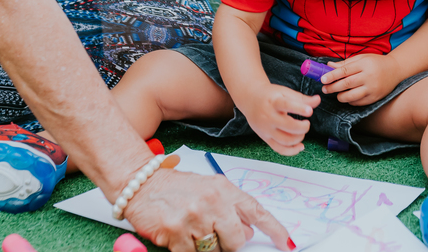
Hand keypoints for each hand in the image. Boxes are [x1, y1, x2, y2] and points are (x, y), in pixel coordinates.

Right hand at [123, 167, 292, 251]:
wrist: (141, 183)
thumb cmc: (176, 187)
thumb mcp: (209, 188)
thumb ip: (231, 208)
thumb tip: (249, 231)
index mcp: (224, 189)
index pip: (256, 212)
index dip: (274, 229)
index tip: (286, 243)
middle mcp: (212, 202)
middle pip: (236, 241)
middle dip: (228, 244)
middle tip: (213, 235)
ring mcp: (193, 217)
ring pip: (213, 251)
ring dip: (205, 248)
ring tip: (192, 231)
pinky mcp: (175, 232)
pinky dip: (187, 251)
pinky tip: (179, 237)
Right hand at [239, 83, 319, 155]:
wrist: (250, 99)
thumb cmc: (270, 95)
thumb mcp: (284, 92)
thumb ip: (301, 98)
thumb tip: (318, 100)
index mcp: (273, 102)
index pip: (286, 105)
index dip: (299, 108)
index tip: (309, 111)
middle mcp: (268, 117)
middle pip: (288, 126)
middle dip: (302, 127)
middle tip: (307, 123)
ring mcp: (266, 129)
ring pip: (285, 140)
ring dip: (299, 138)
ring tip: (302, 131)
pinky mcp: (265, 138)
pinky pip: (279, 149)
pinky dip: (292, 151)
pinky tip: (300, 146)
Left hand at [320, 54, 399, 105]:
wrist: (396, 70)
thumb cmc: (376, 62)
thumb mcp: (362, 58)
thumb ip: (345, 63)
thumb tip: (329, 66)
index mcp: (365, 64)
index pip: (345, 71)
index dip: (332, 75)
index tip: (322, 79)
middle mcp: (369, 77)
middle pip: (347, 84)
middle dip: (333, 87)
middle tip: (325, 89)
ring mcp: (373, 88)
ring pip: (352, 96)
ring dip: (340, 96)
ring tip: (336, 94)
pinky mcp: (375, 98)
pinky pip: (359, 102)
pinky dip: (350, 101)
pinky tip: (347, 97)